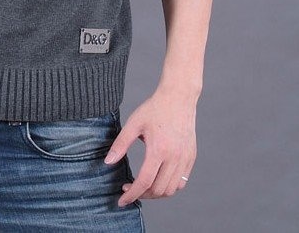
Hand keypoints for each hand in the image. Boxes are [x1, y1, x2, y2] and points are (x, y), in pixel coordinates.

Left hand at [103, 89, 197, 206]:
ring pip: (172, 189)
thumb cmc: (154, 109)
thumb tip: (107, 162)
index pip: (144, 182)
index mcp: (159, 150)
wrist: (178, 97)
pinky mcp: (191, 157)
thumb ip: (120, 144)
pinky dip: (169, 186)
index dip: (132, 195)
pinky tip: (158, 179)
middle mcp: (175, 157)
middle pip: (159, 190)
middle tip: (130, 189)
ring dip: (157, 193)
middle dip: (143, 195)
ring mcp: (185, 158)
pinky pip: (182, 181)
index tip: (122, 200)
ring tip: (143, 186)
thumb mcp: (134, 123)